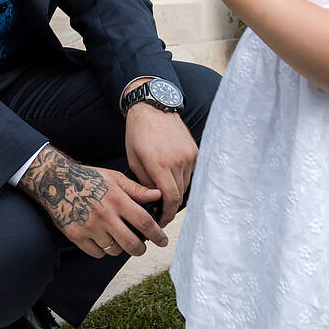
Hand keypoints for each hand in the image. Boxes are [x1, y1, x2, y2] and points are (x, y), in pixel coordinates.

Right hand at [19, 145, 165, 258]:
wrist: (56, 181)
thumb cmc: (89, 178)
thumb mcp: (113, 178)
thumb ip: (136, 189)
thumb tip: (158, 195)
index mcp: (116, 199)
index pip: (144, 222)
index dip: (157, 234)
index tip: (163, 241)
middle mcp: (104, 215)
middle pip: (131, 244)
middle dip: (141, 249)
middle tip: (142, 247)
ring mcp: (90, 227)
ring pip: (114, 250)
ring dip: (120, 248)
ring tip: (117, 238)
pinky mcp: (77, 236)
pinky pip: (97, 253)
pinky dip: (102, 250)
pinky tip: (101, 238)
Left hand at [124, 99, 197, 225]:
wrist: (153, 107)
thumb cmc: (138, 133)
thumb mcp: (134, 158)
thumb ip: (145, 181)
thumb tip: (154, 200)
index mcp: (160, 163)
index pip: (170, 198)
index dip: (167, 214)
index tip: (162, 221)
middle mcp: (178, 160)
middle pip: (179, 194)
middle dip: (170, 206)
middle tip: (161, 212)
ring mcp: (188, 155)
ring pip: (186, 184)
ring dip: (176, 191)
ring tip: (164, 192)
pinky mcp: (194, 150)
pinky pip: (191, 172)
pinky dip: (182, 178)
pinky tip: (171, 176)